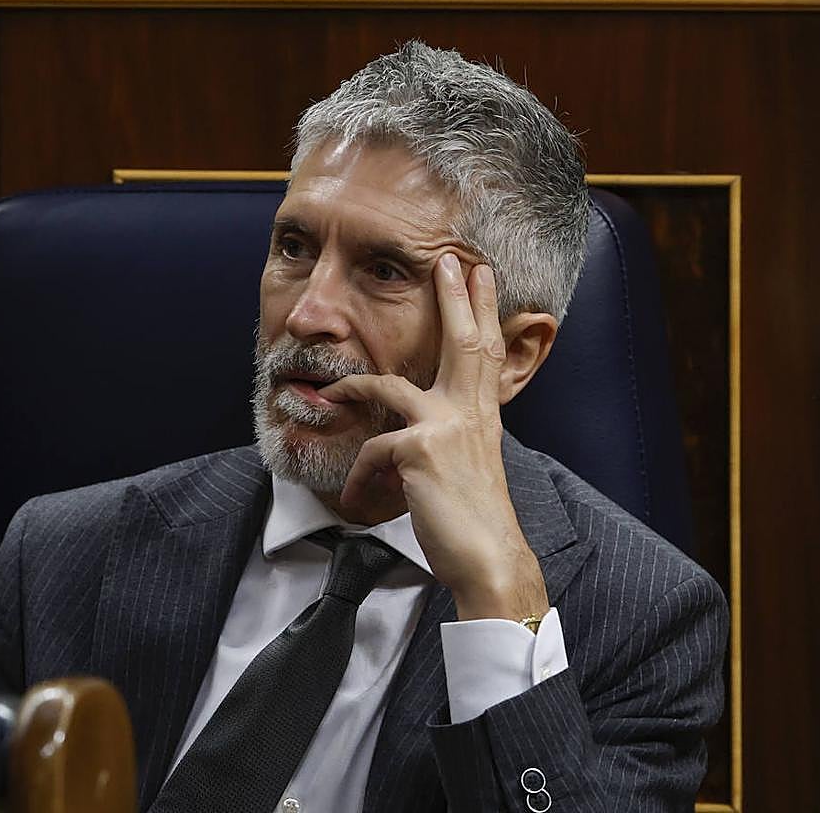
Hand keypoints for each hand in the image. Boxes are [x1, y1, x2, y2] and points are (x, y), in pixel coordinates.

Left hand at [319, 253, 548, 621]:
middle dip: (456, 297)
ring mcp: (447, 428)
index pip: (485, 352)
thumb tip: (413, 435)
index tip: (479, 274)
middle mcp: (470, 414)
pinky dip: (360, 476)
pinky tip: (359, 499)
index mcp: (482, 416)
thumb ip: (447, 440)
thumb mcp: (465, 469)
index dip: (481, 310)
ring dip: (354, 387)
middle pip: (464, 342)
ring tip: (331, 392)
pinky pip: (373, 450)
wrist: (488, 559)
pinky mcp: (420, 451)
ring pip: (391, 388)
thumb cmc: (472, 521)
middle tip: (451, 260)